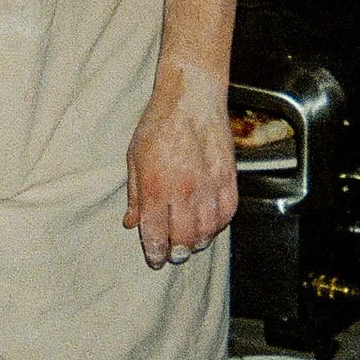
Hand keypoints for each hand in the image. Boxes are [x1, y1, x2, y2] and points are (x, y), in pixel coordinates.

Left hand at [124, 65, 236, 267]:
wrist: (191, 99)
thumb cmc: (159, 125)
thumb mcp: (135, 159)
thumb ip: (135, 195)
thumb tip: (131, 223)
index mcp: (157, 187)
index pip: (156, 234)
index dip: (155, 252)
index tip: (155, 259)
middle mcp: (184, 190)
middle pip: (184, 238)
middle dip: (177, 252)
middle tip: (173, 254)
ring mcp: (209, 185)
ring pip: (207, 230)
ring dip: (198, 242)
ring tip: (190, 243)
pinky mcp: (228, 178)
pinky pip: (227, 214)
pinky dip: (218, 225)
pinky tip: (209, 225)